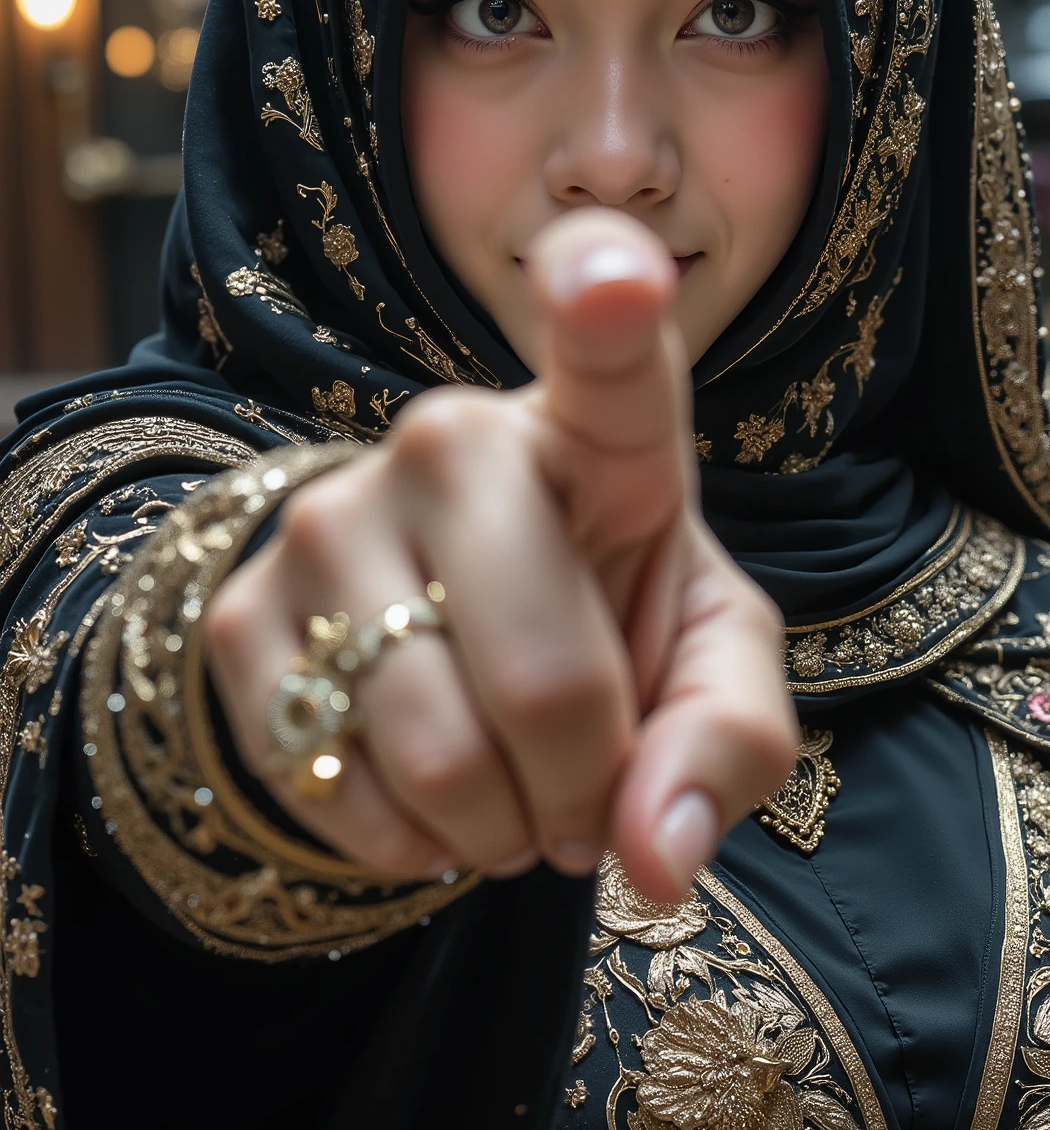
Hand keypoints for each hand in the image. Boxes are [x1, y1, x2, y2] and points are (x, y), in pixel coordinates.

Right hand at [206, 209, 795, 899]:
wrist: (447, 628)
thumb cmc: (606, 615)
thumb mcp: (703, 659)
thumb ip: (728, 739)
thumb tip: (658, 857)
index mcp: (595, 429)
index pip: (607, 358)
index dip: (607, 310)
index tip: (618, 272)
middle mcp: (451, 443)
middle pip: (546, 685)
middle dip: (585, 795)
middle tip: (585, 800)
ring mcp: (328, 521)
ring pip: (440, 760)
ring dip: (502, 833)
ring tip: (514, 801)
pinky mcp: (242, 614)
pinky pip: (339, 793)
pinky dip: (410, 847)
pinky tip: (432, 805)